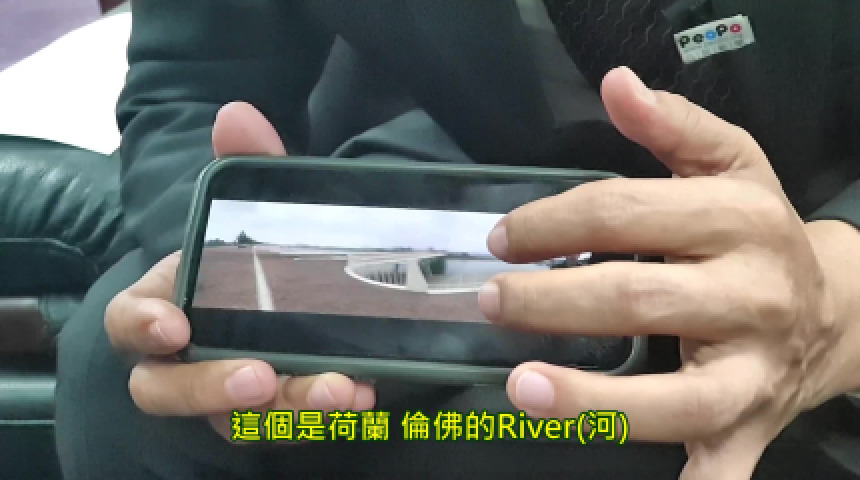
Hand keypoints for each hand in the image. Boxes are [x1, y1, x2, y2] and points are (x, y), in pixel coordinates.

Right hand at [105, 102, 374, 441]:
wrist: (291, 299)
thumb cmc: (250, 260)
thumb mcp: (255, 211)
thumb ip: (247, 167)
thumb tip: (237, 116)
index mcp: (166, 303)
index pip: (129, 321)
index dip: (142, 326)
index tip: (175, 325)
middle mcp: (185, 359)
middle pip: (167, 391)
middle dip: (211, 388)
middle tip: (260, 379)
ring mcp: (226, 393)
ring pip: (237, 419)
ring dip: (288, 407)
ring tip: (338, 389)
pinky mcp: (270, 413)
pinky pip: (287, 425)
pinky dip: (324, 411)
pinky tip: (363, 390)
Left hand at [478, 67, 858, 478]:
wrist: (841, 311)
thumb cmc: (761, 233)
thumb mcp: (732, 165)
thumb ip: (674, 125)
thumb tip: (617, 86)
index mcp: (740, 220)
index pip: (627, 213)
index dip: (555, 223)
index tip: (503, 239)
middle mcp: (752, 296)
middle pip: (639, 299)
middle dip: (554, 302)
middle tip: (491, 301)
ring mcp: (753, 372)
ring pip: (675, 395)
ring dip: (594, 400)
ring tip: (521, 387)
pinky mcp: (752, 426)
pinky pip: (724, 468)